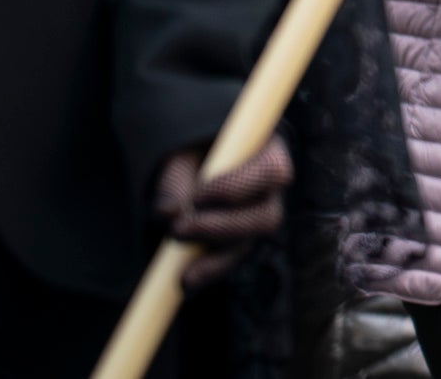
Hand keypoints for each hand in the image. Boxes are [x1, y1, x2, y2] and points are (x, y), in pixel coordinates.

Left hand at [154, 135, 293, 290]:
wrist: (189, 171)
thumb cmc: (192, 157)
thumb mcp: (181, 160)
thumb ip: (174, 183)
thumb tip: (168, 212)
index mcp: (269, 155)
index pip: (272, 171)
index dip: (239, 186)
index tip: (198, 196)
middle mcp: (272, 193)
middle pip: (266, 217)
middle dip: (222, 227)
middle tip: (179, 230)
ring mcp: (259, 222)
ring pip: (249, 244)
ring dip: (215, 259)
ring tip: (182, 272)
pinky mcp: (241, 245)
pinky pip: (231, 263)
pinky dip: (208, 273)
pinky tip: (186, 284)